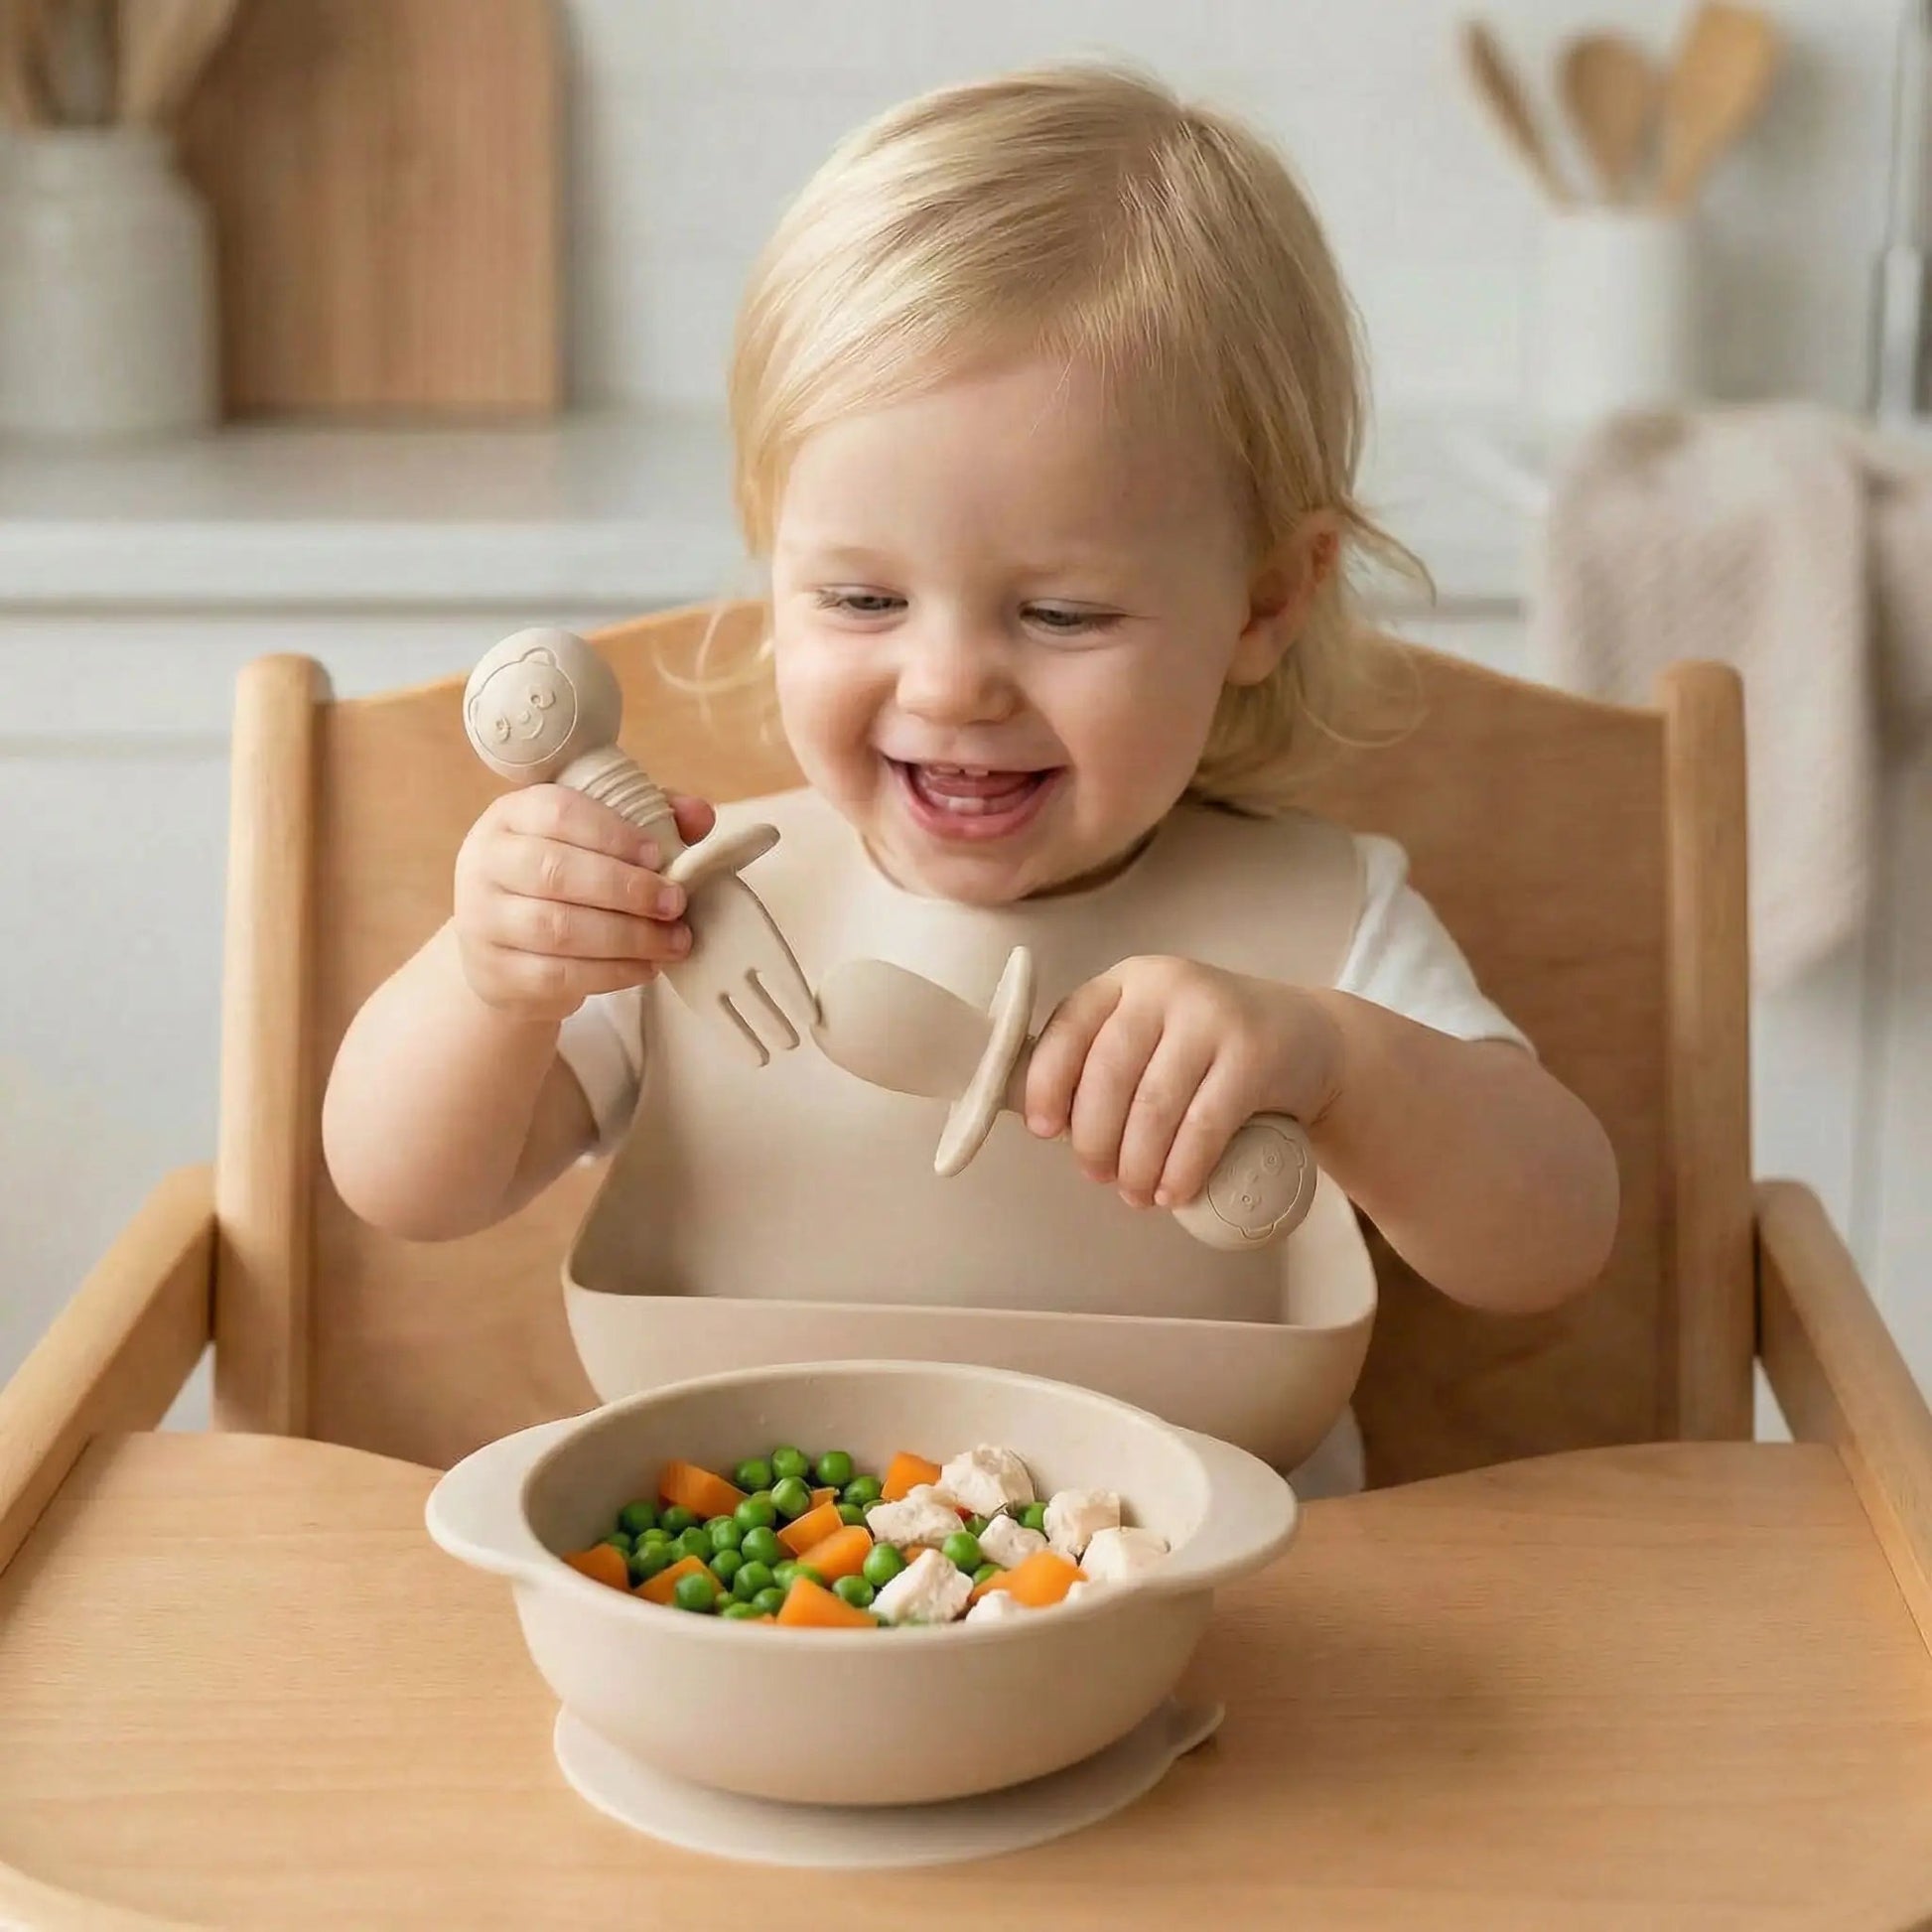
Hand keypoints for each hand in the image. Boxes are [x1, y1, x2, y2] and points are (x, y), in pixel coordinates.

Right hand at [453, 785, 716, 1019]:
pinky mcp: (495, 972)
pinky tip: (647, 967)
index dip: (612, 833)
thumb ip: (649, 818)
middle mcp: (485, 863)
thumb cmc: (563, 880)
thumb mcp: (597, 839)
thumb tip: (700, 814)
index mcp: (510, 816)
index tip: (658, 854)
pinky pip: (558, 975)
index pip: (556, 812)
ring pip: (558, 929)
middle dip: (627, 889)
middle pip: (555, 873)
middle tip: (676, 903)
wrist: (504, 947)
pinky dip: (612, 974)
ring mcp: (482, 920)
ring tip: (674, 941)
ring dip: (628, 937)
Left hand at [1022, 956, 1342, 1211]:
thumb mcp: (1155, 1036)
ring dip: (1137, 1163)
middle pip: (1110, 1073)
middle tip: (1097, 1176)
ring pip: (1155, 1105)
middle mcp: (1167, 986)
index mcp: (1127, 981)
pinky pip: (1205, 1124)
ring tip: (1136, 1195)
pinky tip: (1174, 1194)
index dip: (1049, 1083)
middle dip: (1095, 1138)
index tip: (1044, 1130)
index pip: (1070, 1027)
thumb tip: (1051, 1126)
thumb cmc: (1208, 1050)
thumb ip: (1105, 1063)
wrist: (1308, 1039)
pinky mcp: (1255, 1055)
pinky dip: (1182, 1168)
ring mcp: (1214, 1016)